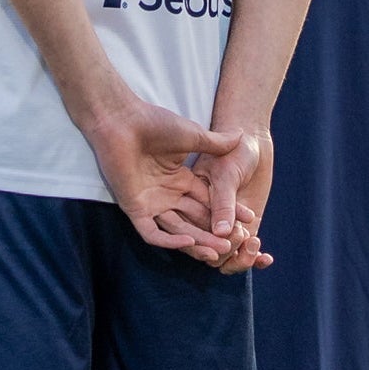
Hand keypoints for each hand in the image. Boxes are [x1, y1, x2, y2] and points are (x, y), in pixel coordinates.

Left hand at [86, 90, 250, 265]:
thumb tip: (241, 136)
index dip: (227, 212)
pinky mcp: (134, 207)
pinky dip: (169, 240)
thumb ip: (216, 144)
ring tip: (219, 250)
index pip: (208, 202)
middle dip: (214, 233)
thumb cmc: (153, 123)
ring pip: (177, 230)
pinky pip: (151, 232)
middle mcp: (167, 194)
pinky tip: (189, 241)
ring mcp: (150, 202)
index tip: (249, 221)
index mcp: (180, 180)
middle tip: (235, 244)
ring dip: (197, 241)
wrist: (121, 120)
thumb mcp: (192, 136)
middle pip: (195, 220)